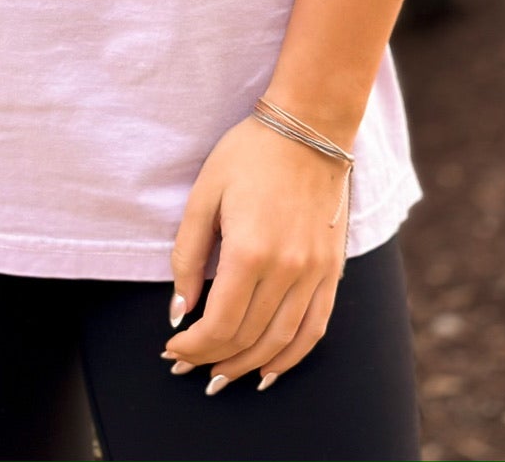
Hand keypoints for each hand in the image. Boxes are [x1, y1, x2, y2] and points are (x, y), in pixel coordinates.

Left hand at [162, 114, 349, 392]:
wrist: (310, 126)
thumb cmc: (249, 153)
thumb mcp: (204, 194)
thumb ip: (188, 255)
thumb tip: (178, 311)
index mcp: (250, 250)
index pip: (219, 324)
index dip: (192, 347)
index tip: (172, 350)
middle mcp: (287, 270)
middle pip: (247, 338)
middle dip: (212, 359)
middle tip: (187, 367)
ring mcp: (315, 273)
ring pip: (281, 343)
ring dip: (248, 366)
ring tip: (221, 376)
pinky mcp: (332, 271)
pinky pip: (315, 329)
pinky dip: (292, 357)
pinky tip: (270, 370)